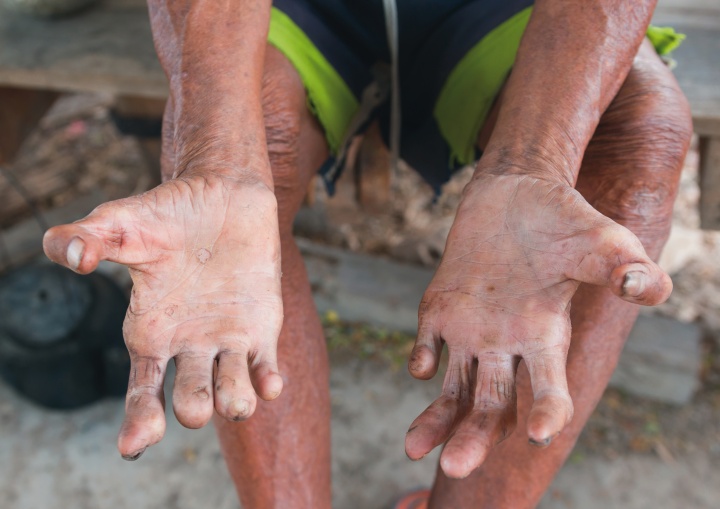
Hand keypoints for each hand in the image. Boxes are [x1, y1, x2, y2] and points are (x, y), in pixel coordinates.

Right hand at [44, 175, 283, 459]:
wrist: (223, 193)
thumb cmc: (167, 212)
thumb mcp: (119, 222)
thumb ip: (86, 238)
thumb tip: (70, 257)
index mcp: (150, 333)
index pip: (143, 391)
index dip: (138, 420)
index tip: (137, 444)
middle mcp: (188, 346)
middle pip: (189, 402)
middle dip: (192, 409)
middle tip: (194, 405)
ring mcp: (226, 340)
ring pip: (232, 394)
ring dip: (235, 404)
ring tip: (236, 401)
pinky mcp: (261, 327)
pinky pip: (265, 368)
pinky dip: (268, 382)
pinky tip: (269, 383)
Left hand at [404, 174, 670, 477]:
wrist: (513, 192)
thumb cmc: (563, 218)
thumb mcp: (600, 239)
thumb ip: (623, 265)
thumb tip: (649, 287)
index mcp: (546, 337)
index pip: (547, 390)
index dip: (546, 411)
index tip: (539, 431)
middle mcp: (507, 345)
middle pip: (491, 406)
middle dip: (475, 438)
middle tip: (456, 469)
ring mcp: (470, 331)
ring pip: (454, 389)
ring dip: (437, 421)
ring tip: (414, 450)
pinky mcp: (440, 310)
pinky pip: (426, 346)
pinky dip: (420, 358)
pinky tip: (422, 363)